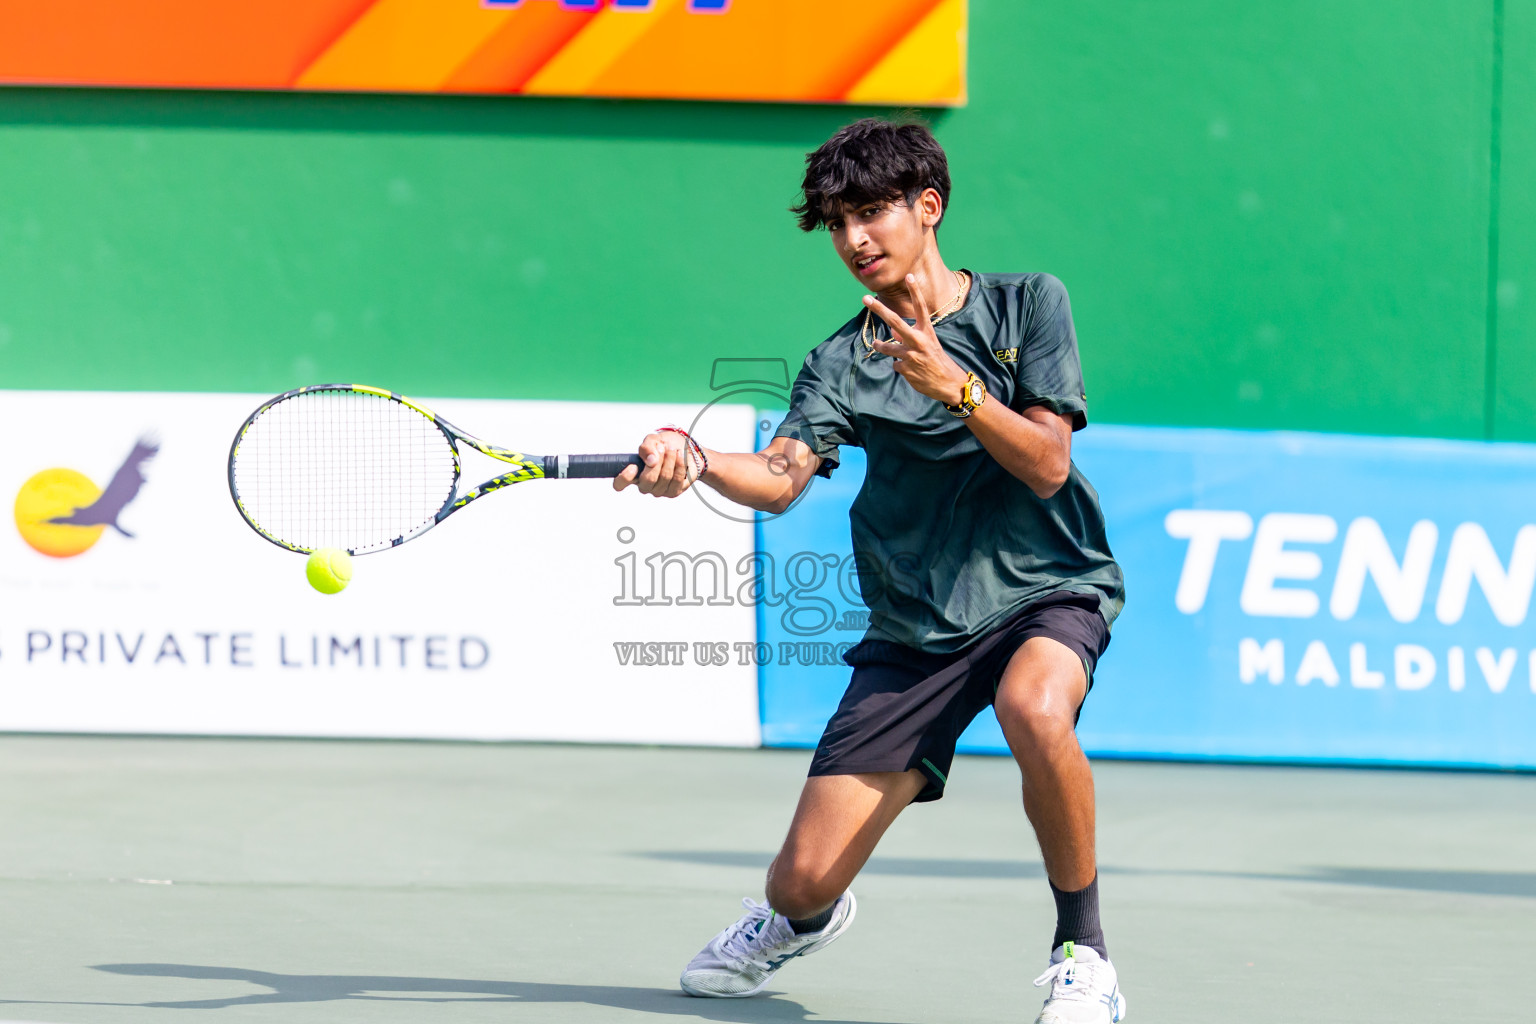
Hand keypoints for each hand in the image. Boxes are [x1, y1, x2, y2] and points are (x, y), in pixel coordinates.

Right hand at [613, 431, 696, 496]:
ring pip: (664, 478)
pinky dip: (679, 464)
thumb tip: (651, 460)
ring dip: (670, 459)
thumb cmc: (661, 447)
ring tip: (672, 448)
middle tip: (662, 447)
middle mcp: (644, 486)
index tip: (633, 466)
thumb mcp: (651, 442)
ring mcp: (659, 491)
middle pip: (648, 480)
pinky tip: (680, 455)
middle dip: (658, 461)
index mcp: (633, 474)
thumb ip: (647, 448)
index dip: (624, 478)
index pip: (620, 484)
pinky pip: (677, 479)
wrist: (681, 449)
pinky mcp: (674, 491)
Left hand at [864, 273, 968, 404]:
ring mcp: (910, 355)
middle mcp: (918, 341)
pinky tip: (910, 370)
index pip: (920, 308)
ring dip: (880, 345)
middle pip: (895, 322)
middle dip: (879, 309)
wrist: (947, 383)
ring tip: (876, 344)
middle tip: (865, 298)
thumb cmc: (936, 360)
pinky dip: (899, 366)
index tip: (909, 276)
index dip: (915, 291)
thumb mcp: (927, 344)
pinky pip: (895, 364)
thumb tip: (891, 332)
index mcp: (927, 332)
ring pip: (887, 347)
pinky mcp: (905, 368)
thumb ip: (909, 336)